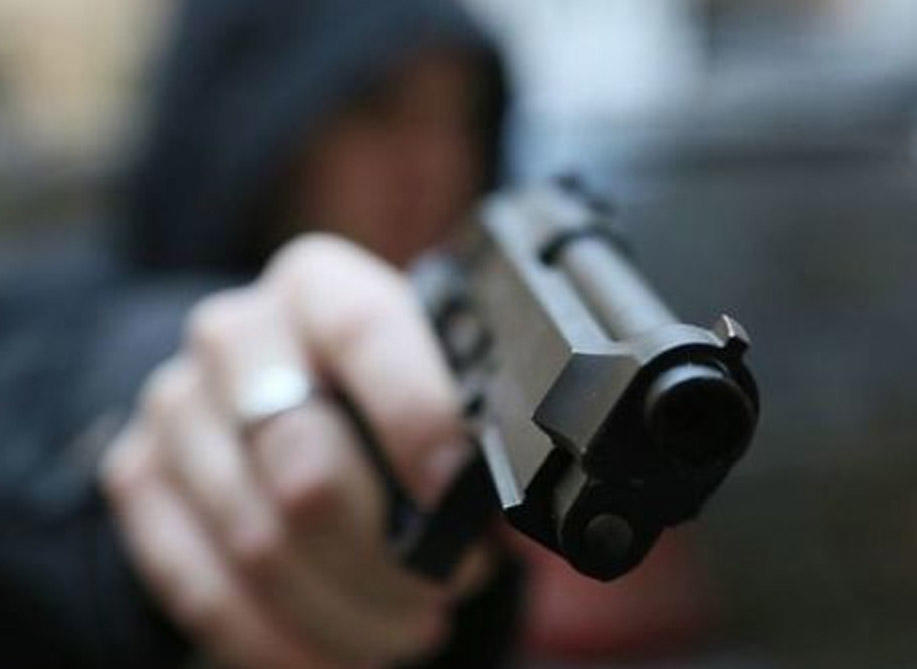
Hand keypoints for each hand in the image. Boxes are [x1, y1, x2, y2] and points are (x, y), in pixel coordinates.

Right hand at [100, 235, 480, 667]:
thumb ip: (463, 415)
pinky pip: (204, 588)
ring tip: (408, 620)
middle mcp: (235, 334)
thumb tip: (493, 496)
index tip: (455, 495)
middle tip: (446, 582)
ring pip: (259, 542)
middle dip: (389, 553)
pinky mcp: (137, 477)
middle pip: (303, 463)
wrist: (272, 389)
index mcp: (319, 286)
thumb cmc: (374, 386)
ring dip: (349, 608)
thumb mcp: (428, 372)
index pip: (363, 332)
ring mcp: (176, 407)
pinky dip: (282, 640)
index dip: (415, 417)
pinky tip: (338, 651)